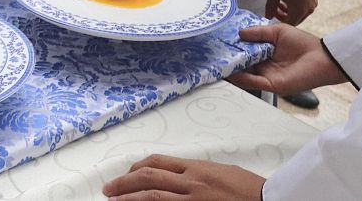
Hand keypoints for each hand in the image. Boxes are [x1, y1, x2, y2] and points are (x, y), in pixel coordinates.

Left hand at [101, 154, 263, 200]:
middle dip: (124, 184)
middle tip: (108, 191)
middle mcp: (192, 183)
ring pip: (152, 197)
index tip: (125, 175)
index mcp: (197, 169)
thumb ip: (198, 173)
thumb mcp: (222, 172)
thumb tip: (178, 177)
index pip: (157, 163)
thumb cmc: (252, 190)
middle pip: (148, 179)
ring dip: (129, 200)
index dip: (135, 169)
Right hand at [227, 23, 346, 94]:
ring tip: (216, 64)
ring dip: (232, 71)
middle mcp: (264, 66)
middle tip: (212, 55)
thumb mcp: (277, 32)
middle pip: (242, 65)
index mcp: (265, 54)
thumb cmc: (303, 43)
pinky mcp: (273, 85)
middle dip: (228, 61)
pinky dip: (242, 79)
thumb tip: (239, 33)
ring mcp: (267, 76)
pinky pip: (254, 82)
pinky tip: (230, 73)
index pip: (245, 53)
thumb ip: (258, 32)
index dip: (233, 49)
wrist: (322, 57)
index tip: (219, 44)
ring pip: (245, 75)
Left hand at [265, 0, 317, 24]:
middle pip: (295, 19)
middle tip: (274, 9)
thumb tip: (268, 17)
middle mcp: (308, 9)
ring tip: (280, 2)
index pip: (289, 24)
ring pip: (300, 13)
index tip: (272, 17)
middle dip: (284, 16)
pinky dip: (297, 5)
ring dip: (290, 10)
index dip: (279, 22)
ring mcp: (313, 3)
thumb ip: (270, 7)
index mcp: (299, 11)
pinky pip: (305, 6)